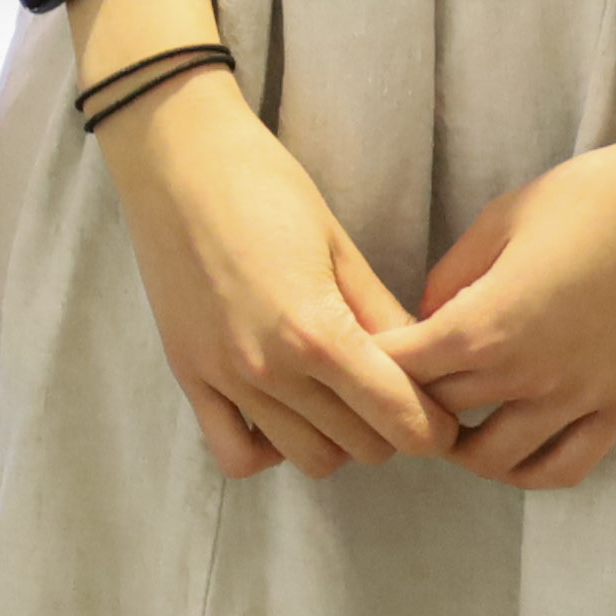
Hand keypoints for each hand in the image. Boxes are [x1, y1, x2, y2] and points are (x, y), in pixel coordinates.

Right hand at [90, 67, 451, 478]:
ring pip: (309, 458)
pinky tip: (283, 411)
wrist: (174, 156)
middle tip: (391, 391)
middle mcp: (270, 368)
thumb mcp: (339, 244)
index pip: (403, 421)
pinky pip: (238, 455)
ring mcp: (225, 377)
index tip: (441, 410)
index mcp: (318, 331)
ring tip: (339, 396)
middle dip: (391, 427)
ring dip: (338, 439)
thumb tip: (425, 366)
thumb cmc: (263, 184)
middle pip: (364, 448)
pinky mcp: (189, 375)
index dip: (437, 425)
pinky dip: (269, 448)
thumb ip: (382, 315)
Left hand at [390, 130, 615, 490]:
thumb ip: (454, 274)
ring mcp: (580, 399)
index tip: (363, 354)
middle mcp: (527, 375)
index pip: (403, 370)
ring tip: (452, 424)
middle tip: (398, 388)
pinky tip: (514, 448)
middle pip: (441, 416)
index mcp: (485, 325)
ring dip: (464, 448)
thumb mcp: (502, 219)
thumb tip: (428, 315)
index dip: (374, 364)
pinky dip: (530, 470)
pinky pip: (568, 466)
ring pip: (498, 460)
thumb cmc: (594, 196)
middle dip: (409, 403)